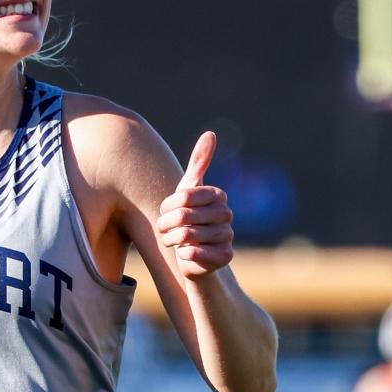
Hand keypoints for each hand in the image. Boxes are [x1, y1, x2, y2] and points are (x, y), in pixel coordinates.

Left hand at [157, 131, 234, 278]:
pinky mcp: (225, 257)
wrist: (194, 256)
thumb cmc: (188, 219)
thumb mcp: (188, 190)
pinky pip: (194, 253)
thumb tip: (212, 133)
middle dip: (166, 224)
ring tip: (172, 241)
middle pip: (183, 216)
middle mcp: (227, 214)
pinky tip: (185, 253)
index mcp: (218, 195)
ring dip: (171, 240)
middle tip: (164, 229)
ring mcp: (228, 236)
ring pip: (186, 235)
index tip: (165, 210)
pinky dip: (183, 254)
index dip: (168, 205)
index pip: (183, 195)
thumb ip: (199, 162)